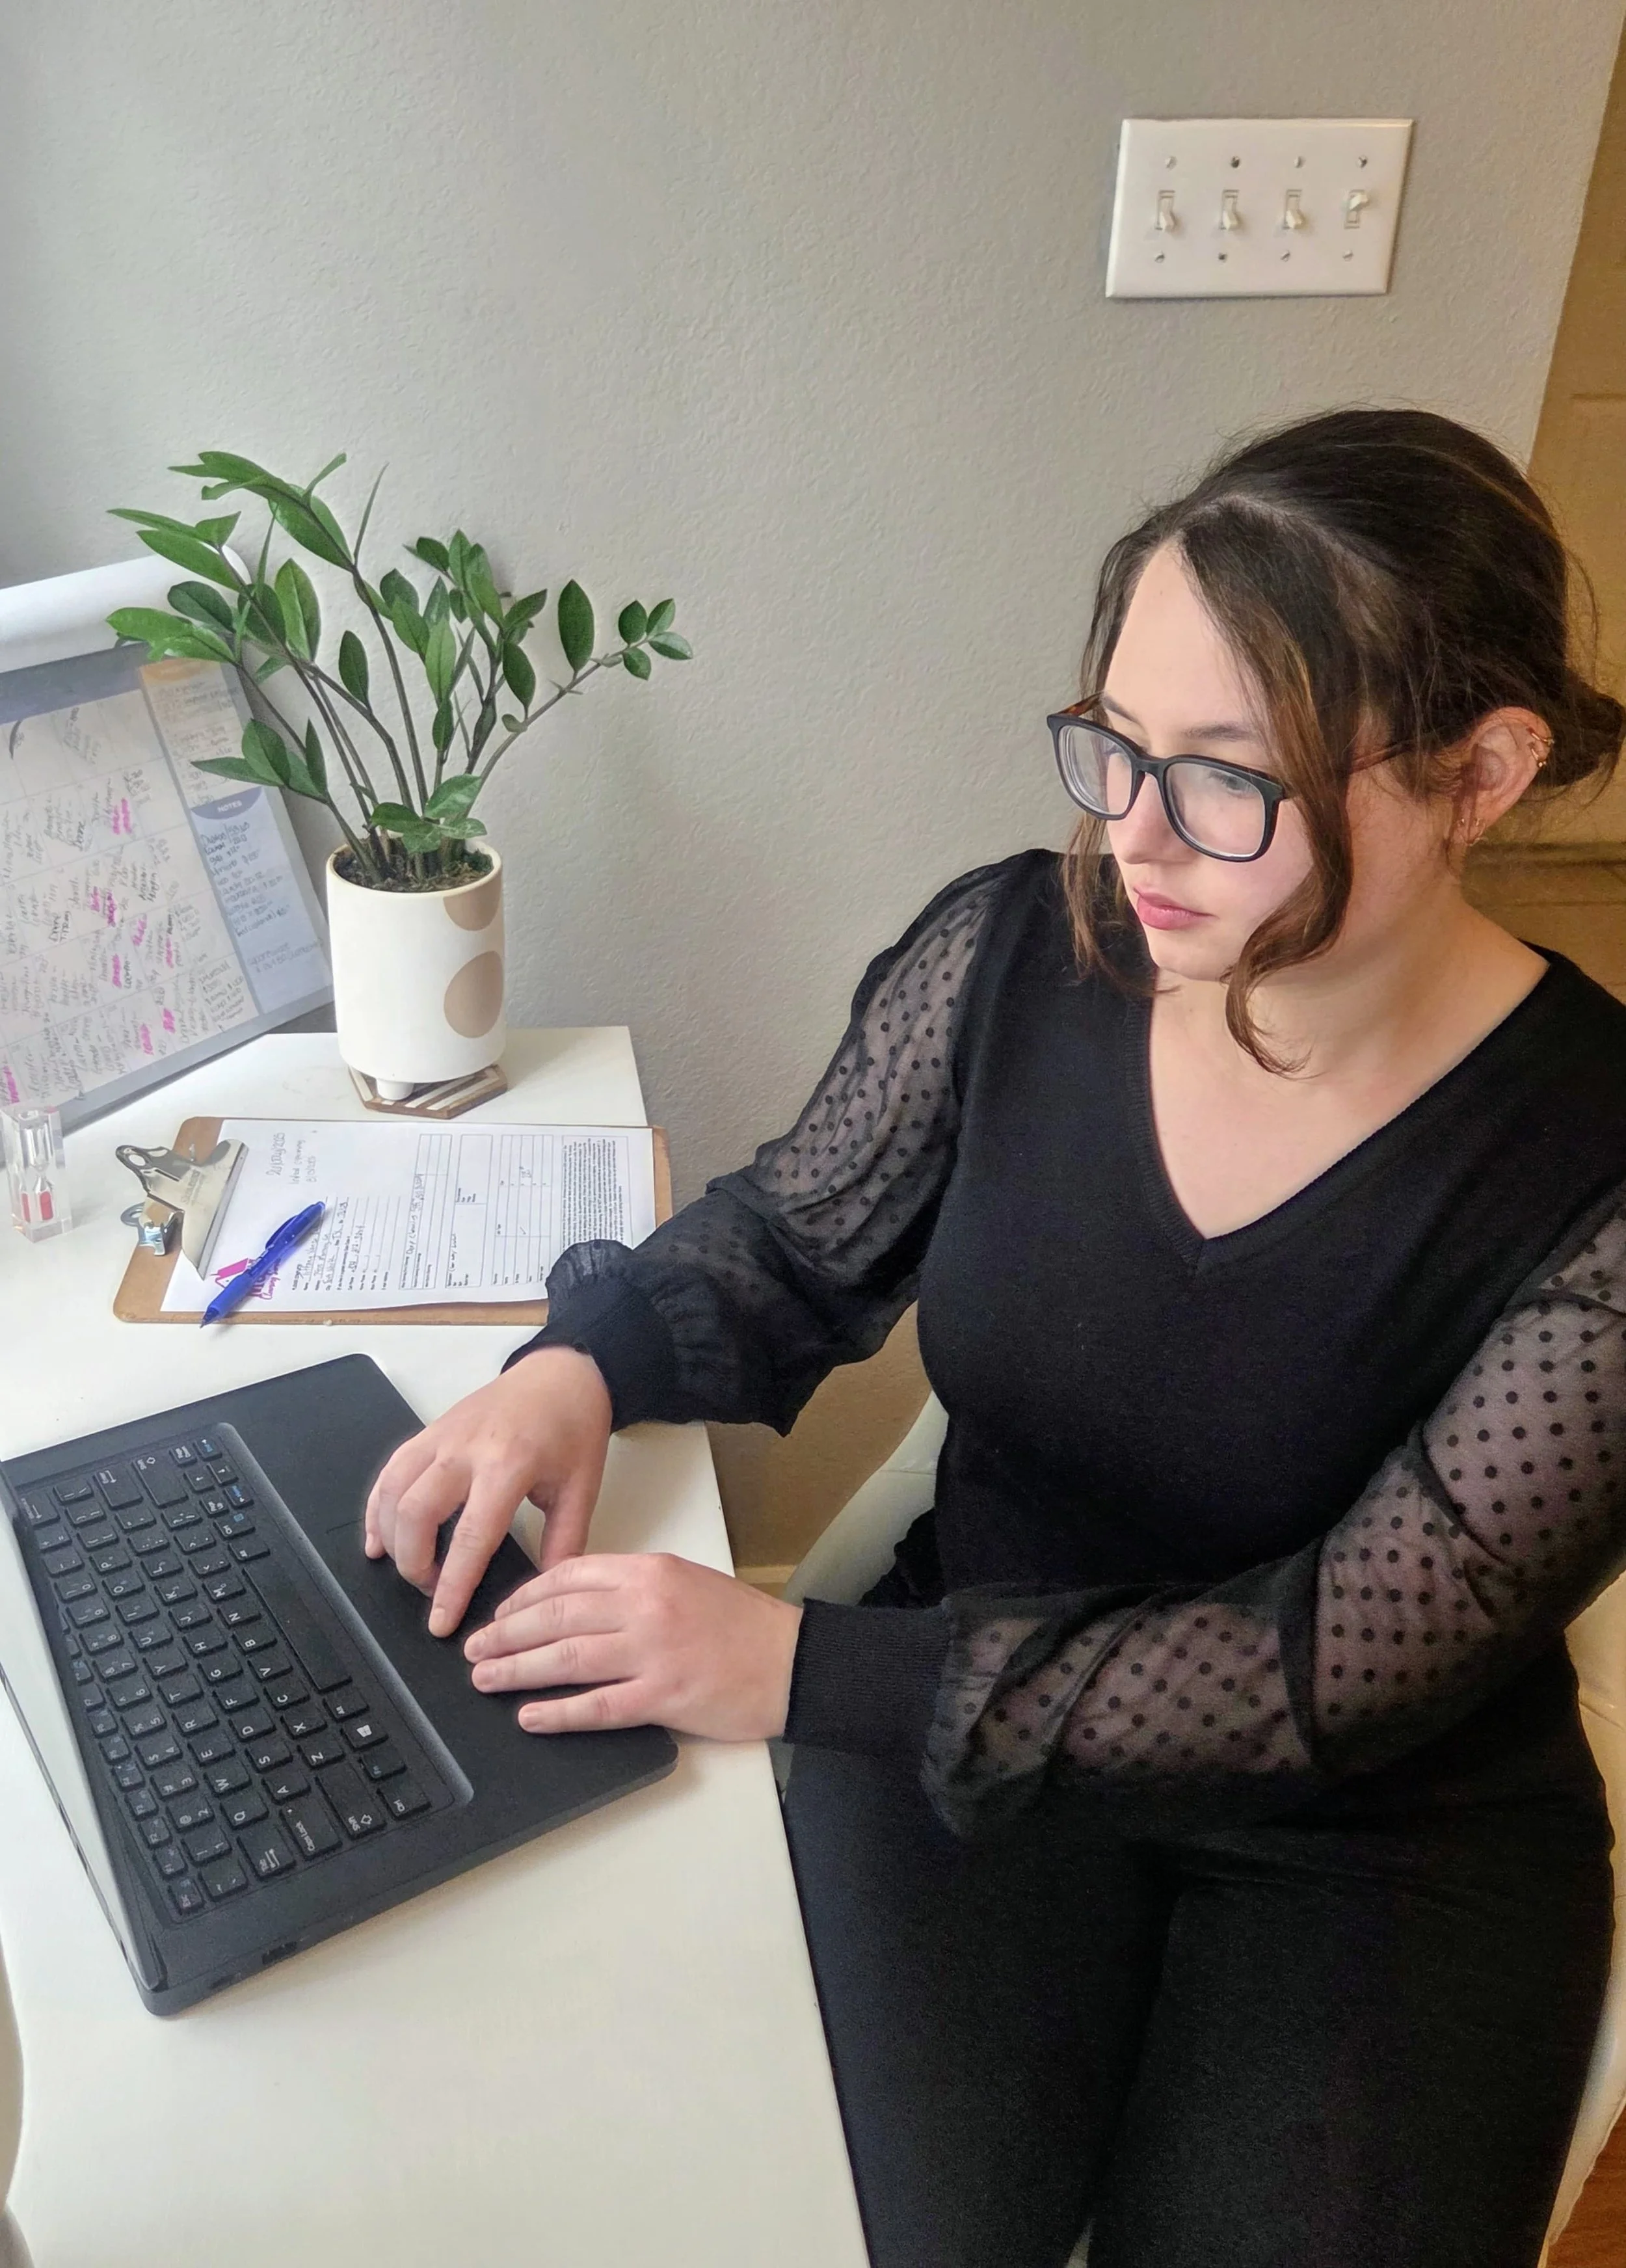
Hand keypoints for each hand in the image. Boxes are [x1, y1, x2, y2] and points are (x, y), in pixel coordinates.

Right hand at [364, 1347, 612, 1636]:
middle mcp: (465, 1449)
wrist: (562, 1373)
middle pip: (416, 1515)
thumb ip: (564, 1544)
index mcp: (508, 1465)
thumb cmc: (575, 1428)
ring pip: (393, 1492)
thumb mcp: (582, 1489)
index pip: (470, 1537)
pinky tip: (378, 1538)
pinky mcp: (429, 1430)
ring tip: (405, 1570)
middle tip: (431, 1593)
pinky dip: (376, 1506)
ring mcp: (441, 1436)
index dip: (452, 1586)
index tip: (441, 1622)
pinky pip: (390, 1470)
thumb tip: (545, 1594)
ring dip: (390, 1538)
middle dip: (414, 1565)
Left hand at [462, 1553, 803, 1741]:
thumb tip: (570, 1603)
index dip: (523, 1597)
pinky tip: (531, 1716)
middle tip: (474, 1649)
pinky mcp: (663, 1698)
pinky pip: (597, 1706)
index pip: (568, 1576)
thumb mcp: (684, 1581)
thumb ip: (630, 1587)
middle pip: (555, 1617)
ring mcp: (653, 1653)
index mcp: (648, 1571)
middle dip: (505, 1634)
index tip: (498, 1613)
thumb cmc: (740, 1624)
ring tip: (486, 1679)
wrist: (792, 1661)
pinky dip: (558, 1713)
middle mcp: (645, 1606)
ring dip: (517, 1670)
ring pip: (566, 1659)